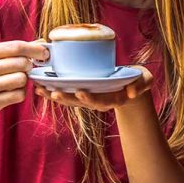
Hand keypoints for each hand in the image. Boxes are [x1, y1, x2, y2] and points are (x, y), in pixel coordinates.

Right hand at [0, 41, 49, 120]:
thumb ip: (18, 49)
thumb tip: (42, 42)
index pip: (17, 47)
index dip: (34, 49)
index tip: (44, 53)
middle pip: (21, 63)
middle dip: (29, 66)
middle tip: (26, 68)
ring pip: (21, 79)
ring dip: (24, 80)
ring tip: (17, 80)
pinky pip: (18, 95)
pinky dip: (21, 93)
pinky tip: (12, 91)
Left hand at [33, 65, 153, 111]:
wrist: (131, 86)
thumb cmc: (137, 80)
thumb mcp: (144, 80)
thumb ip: (141, 84)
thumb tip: (133, 92)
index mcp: (112, 98)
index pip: (100, 100)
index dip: (90, 98)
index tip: (80, 92)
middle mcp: (98, 100)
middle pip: (80, 102)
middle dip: (66, 98)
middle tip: (53, 93)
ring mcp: (88, 98)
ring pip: (69, 99)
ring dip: (54, 95)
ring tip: (39, 89)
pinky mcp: (81, 93)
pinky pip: (65, 94)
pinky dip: (52, 91)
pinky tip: (39, 87)